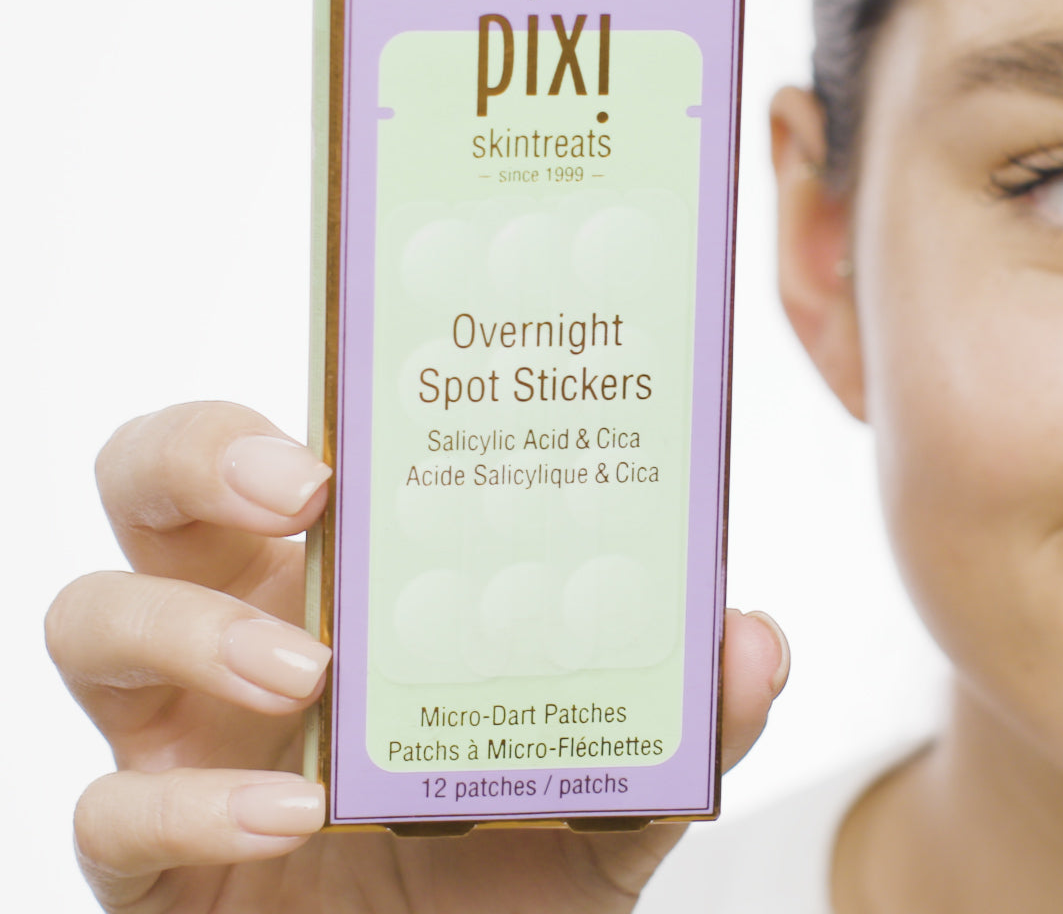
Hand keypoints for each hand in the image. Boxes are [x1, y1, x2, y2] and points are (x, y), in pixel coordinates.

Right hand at [47, 402, 788, 913]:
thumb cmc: (507, 863)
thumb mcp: (607, 782)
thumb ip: (682, 714)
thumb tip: (753, 641)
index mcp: (335, 576)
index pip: (264, 448)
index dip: (273, 418)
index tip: (347, 440)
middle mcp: (237, 625)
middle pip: (145, 485)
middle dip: (195, 458)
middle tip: (304, 492)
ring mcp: (177, 732)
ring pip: (90, 619)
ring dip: (187, 627)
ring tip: (306, 667)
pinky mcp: (146, 851)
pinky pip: (109, 814)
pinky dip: (187, 806)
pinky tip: (290, 817)